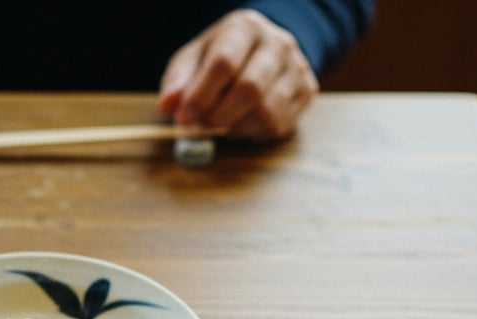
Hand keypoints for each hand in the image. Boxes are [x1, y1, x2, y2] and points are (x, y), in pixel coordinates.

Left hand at [157, 9, 317, 139]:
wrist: (260, 54)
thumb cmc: (220, 57)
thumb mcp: (193, 60)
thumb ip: (178, 81)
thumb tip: (169, 105)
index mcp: (245, 27)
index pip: (224, 63)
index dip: (201, 95)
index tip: (184, 116)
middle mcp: (278, 43)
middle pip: (249, 88)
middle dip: (219, 115)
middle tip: (201, 125)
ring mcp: (297, 67)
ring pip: (266, 111)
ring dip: (235, 126)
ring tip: (220, 122)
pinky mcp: (307, 91)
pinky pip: (278, 124)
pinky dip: (252, 132)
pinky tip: (240, 122)